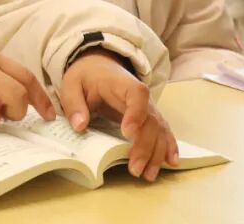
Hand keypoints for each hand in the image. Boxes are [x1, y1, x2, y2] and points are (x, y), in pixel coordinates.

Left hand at [60, 49, 177, 181]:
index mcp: (122, 84)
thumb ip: (74, 104)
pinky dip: (169, 147)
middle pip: (151, 120)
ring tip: (148, 175)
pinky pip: (163, 132)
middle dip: (144, 146)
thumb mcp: (72, 85)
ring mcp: (149, 108)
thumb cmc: (87, 77)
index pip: (137, 95)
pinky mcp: (150, 118)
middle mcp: (142, 97)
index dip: (136, 113)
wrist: (100, 67)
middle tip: (134, 168)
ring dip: (156, 153)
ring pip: (159, 130)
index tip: (127, 133)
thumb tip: (80, 126)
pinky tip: (171, 162)